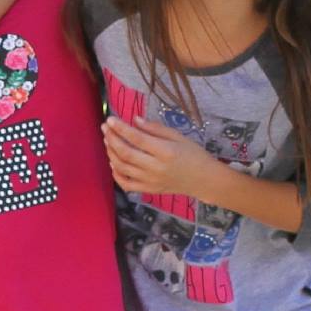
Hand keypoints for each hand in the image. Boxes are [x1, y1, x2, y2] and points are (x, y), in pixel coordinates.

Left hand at [102, 115, 221, 199]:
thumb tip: (134, 120)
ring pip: (122, 167)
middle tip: (105, 127)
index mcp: (166, 152)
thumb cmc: (194, 154)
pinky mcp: (149, 190)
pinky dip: (116, 173)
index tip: (110, 119)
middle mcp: (156, 167)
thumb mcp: (179, 137)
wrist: (205, 179)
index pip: (137, 138)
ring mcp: (151, 181)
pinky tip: (113, 162)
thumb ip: (156, 128)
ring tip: (107, 140)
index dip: (121, 128)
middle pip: (126, 153)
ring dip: (111, 153)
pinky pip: (126, 184)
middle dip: (111, 138)